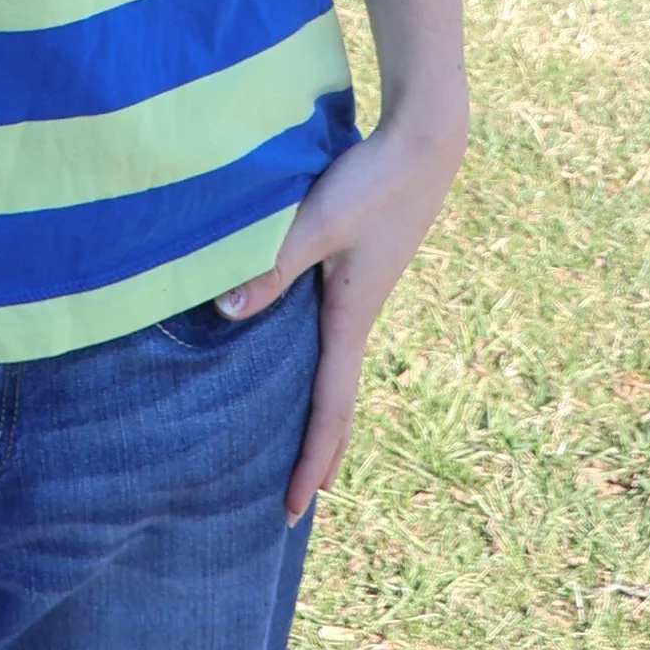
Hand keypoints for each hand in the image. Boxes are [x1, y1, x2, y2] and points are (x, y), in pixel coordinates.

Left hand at [214, 93, 469, 522]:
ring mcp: (364, 292)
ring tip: (311, 444)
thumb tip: (224, 314)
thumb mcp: (317, 224)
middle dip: (322, 453)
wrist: (425, 142)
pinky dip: (326, 369)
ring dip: (326, 413)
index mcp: (351, 317)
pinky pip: (340, 337)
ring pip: (341, 369)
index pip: (330, 407)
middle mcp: (360, 314)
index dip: (312, 459)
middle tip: (301, 501)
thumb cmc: (372, 181)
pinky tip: (311, 354)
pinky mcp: (363, 267)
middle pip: (341, 402)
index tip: (296, 507)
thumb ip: (271, 265)